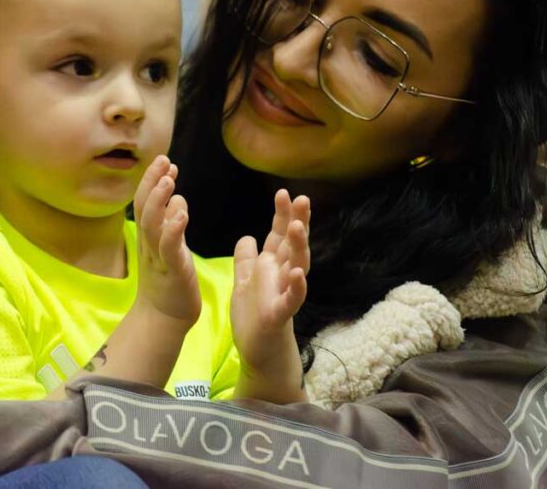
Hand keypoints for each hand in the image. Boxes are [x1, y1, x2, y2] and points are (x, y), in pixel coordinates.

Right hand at [132, 155, 200, 325]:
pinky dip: (173, 229)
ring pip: (153, 225)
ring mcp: (158, 258)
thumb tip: (177, 199)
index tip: (165, 161)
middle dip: (152, 182)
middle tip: (163, 159)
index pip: (147, 203)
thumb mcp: (170, 248)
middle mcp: (149, 245)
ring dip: (160, 201)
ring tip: (168, 180)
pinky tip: (181, 213)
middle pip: (145, 208)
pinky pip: (169, 248)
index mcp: (149, 238)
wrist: (164, 319)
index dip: (153, 181)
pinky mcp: (171, 272)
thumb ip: (173, 224)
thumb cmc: (169, 282)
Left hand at [231, 190, 309, 380]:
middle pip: (293, 245)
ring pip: (296, 267)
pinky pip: (292, 300)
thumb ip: (247, 261)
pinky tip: (297, 274)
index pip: (279, 236)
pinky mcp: (280, 315)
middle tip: (302, 199)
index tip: (283, 193)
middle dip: (298, 222)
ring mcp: (284, 295)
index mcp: (272, 267)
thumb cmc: (254, 319)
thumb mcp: (244, 283)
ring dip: (299, 248)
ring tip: (298, 227)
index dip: (282, 216)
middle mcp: (282, 277)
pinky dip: (296, 287)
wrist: (259, 354)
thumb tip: (248, 237)